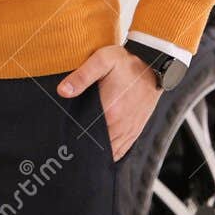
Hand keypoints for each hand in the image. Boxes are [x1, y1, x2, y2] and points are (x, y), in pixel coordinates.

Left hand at [57, 45, 161, 160]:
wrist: (153, 63)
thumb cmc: (126, 62)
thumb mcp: (101, 60)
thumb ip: (81, 76)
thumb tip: (62, 91)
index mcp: (110, 111)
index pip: (87, 136)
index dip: (73, 141)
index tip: (62, 143)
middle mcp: (121, 125)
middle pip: (98, 148)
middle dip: (82, 150)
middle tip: (66, 150)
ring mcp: (129, 129)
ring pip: (110, 152)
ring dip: (96, 154)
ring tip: (79, 153)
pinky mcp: (135, 129)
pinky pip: (122, 150)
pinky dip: (110, 154)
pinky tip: (99, 153)